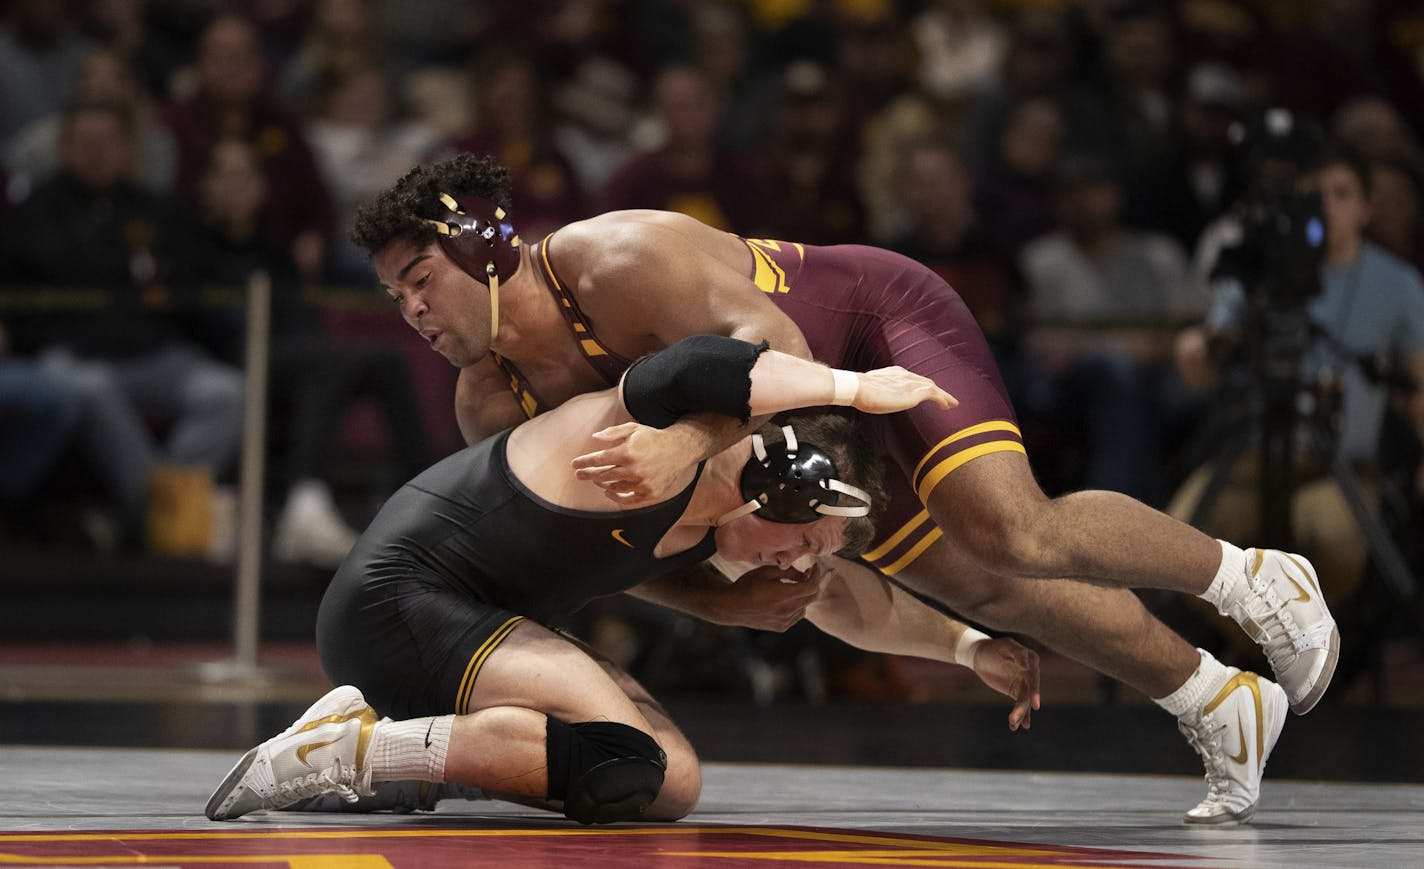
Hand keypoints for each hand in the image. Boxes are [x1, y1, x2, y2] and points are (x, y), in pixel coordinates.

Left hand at [572, 421, 704, 506]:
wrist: (680, 449)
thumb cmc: (653, 437)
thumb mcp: (634, 428)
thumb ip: (613, 432)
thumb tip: (595, 437)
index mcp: (627, 452)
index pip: (598, 460)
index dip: (584, 462)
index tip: (574, 465)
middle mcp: (634, 470)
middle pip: (603, 476)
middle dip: (587, 474)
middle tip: (579, 475)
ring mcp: (642, 484)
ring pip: (614, 488)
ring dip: (602, 484)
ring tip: (596, 479)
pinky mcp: (650, 494)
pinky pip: (628, 501)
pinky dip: (616, 498)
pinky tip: (609, 493)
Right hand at [707, 562, 829, 630]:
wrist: (732, 607)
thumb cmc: (747, 585)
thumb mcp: (766, 572)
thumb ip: (789, 572)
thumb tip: (804, 575)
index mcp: (782, 595)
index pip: (811, 586)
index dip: (816, 574)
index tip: (815, 566)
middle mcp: (786, 611)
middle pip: (812, 597)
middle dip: (814, 583)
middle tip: (809, 573)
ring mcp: (785, 621)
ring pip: (805, 606)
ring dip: (804, 595)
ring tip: (794, 585)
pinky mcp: (781, 627)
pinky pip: (797, 615)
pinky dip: (797, 606)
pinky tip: (787, 599)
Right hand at [848, 366, 956, 413]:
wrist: (859, 388)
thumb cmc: (859, 391)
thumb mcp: (869, 389)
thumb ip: (875, 392)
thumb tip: (869, 399)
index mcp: (894, 373)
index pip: (912, 379)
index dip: (920, 385)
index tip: (924, 391)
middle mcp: (905, 375)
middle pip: (925, 381)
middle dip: (935, 389)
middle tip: (943, 398)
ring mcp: (911, 383)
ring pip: (933, 387)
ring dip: (944, 395)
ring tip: (951, 404)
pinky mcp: (916, 392)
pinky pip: (935, 394)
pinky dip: (944, 399)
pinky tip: (949, 406)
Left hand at [970, 637, 1040, 730]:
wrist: (980, 655)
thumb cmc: (993, 648)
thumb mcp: (1004, 646)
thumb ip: (1017, 653)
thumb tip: (1027, 665)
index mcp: (1031, 660)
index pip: (1034, 676)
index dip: (1035, 689)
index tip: (1034, 703)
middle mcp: (1031, 673)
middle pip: (1030, 691)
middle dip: (1027, 704)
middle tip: (1024, 715)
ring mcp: (1024, 684)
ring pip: (1024, 701)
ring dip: (1020, 713)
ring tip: (1012, 723)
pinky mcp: (1016, 692)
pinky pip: (1020, 705)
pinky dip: (1018, 715)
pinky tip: (1015, 726)